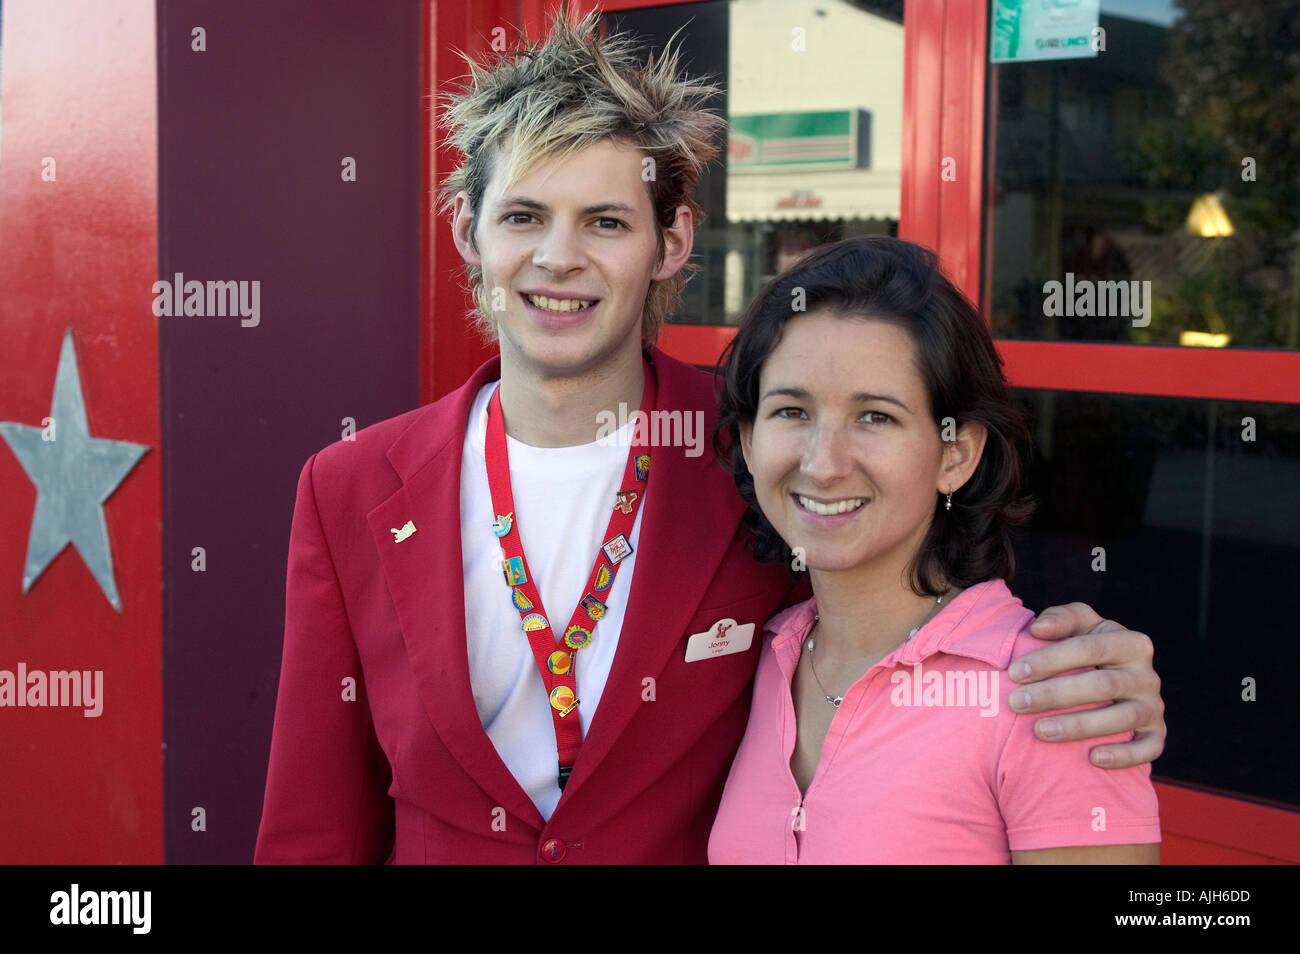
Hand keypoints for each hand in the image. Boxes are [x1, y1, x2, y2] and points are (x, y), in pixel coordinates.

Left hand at [1008, 602, 1164, 768]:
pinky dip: (1124, 755)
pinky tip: (1093, 758)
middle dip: (1055, 694)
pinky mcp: (1157, 734)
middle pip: (1102, 684)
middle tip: (1016, 703)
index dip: (1051, 659)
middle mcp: (1147, 675)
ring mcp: (1153, 706)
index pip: (1089, 648)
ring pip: (1121, 718)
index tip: (1015, 672)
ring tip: (1039, 731)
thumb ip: (1061, 618)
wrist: (1115, 679)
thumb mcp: (1079, 625)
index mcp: (1130, 643)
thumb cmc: (1087, 649)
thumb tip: (1039, 629)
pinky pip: (1149, 748)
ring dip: (1078, 726)